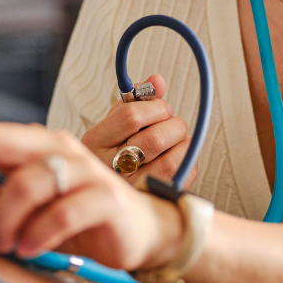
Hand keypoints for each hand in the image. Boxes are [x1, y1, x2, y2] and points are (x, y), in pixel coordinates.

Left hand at [0, 123, 184, 270]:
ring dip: (5, 216)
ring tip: (3, 241)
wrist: (141, 232)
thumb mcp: (22, 210)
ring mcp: (85, 170)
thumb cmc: (77, 217)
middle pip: (1, 140)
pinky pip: (63, 211)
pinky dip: (38, 233)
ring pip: (30, 180)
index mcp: (35, 145)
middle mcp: (58, 148)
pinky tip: (29, 248)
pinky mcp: (106, 198)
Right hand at [82, 74, 196, 188]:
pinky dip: (187, 162)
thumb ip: (136, 99)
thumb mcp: (116, 122)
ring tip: (177, 140)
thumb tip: (157, 81)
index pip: (130, 116)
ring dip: (182, 144)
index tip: (161, 108)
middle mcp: (108, 168)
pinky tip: (178, 157)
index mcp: (95, 142)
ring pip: (171, 161)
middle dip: (173, 125)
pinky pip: (181, 178)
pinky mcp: (151, 201)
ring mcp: (130, 189)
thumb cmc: (114, 149)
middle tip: (172, 124)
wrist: (106, 192)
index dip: (155, 107)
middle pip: (154, 139)